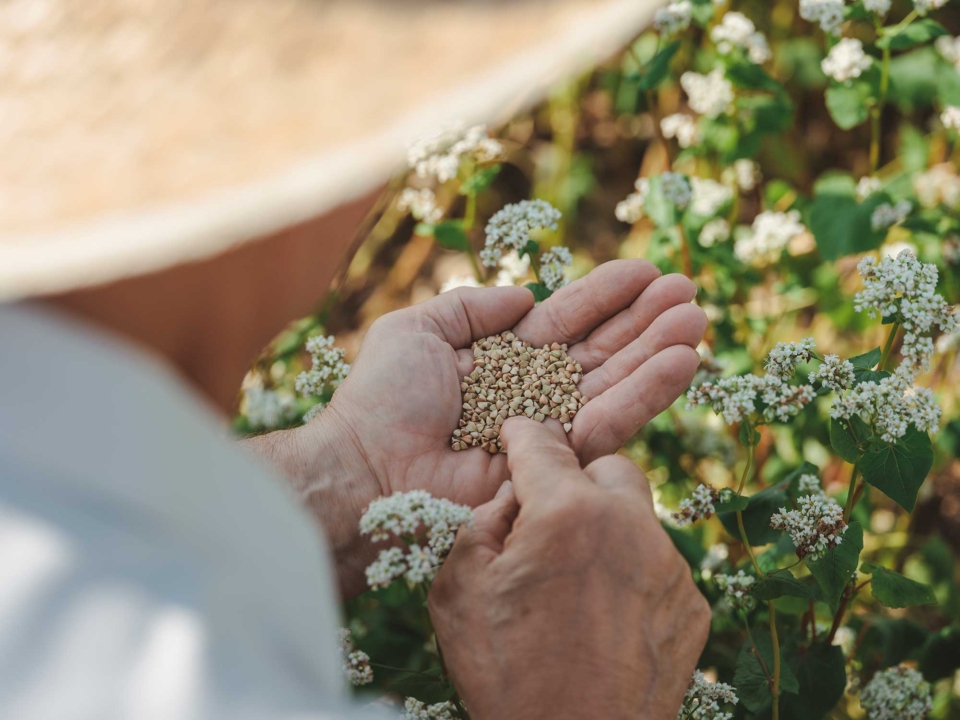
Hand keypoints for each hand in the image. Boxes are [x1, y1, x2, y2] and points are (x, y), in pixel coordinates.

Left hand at [279, 260, 705, 594]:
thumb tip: (524, 296)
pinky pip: (610, 424)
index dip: (604, 296)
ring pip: (614, 383)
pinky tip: (682, 363)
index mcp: (500, 359)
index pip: (564, 321)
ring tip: (697, 320)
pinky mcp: (558, 464)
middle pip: (599, 350)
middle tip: (688, 292)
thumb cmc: (383, 397)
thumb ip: (470, 306)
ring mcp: (547, 429)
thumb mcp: (418, 329)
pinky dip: (647, 394)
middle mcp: (530, 393)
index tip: (646, 271)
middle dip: (644, 320)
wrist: (369, 467)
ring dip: (657, 351)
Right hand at [428, 418, 710, 719]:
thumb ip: (482, 519)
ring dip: (607, 526)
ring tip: (575, 577)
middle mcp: (629, 527)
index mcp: (567, 514)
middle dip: (578, 479)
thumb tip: (514, 493)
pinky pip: (658, 562)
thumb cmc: (507, 673)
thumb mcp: (458, 590)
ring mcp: (669, 567)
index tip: (517, 433)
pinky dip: (631, 570)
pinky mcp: (692, 605)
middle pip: (609, 466)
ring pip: (638, 514)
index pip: (543, 444)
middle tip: (550, 515)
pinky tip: (603, 610)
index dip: (523, 434)